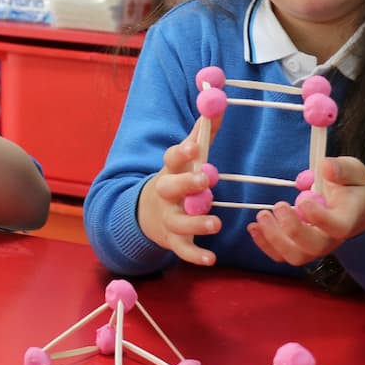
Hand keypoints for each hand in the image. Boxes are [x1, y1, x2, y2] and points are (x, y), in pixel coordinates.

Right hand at [137, 116, 222, 265]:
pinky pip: (183, 250)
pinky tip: (211, 259)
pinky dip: (196, 255)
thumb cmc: (175, 180)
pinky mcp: (173, 240)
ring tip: (216, 223)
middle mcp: (166, 195)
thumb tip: (218, 105)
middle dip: (186, 184)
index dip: (182, 152)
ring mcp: (168, 219)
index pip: (172, 159)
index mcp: (169, 171)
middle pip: (171, 188)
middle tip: (204, 180)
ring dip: (196, 222)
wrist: (146, 215)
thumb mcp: (185, 158)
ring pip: (179, 221)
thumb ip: (202, 134)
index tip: (194, 146)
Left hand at [247, 156, 364, 266]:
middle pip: (313, 247)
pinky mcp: (299, 247)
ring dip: (274, 239)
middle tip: (278, 206)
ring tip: (262, 215)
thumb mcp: (354, 171)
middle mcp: (331, 239)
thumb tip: (325, 167)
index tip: (303, 199)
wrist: (355, 209)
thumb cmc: (352, 188)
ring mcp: (314, 246)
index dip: (318, 217)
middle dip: (292, 229)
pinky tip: (253, 227)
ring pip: (295, 255)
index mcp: (347, 219)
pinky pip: (281, 255)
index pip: (337, 227)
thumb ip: (342, 169)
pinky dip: (264, 243)